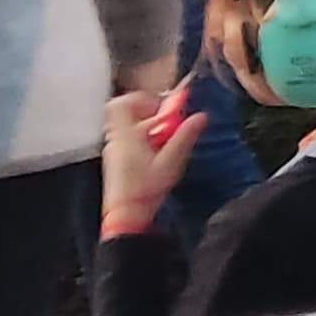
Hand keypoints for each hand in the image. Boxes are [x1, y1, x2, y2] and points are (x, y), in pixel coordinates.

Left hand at [99, 86, 198, 235]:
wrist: (125, 216)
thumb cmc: (145, 189)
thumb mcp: (170, 162)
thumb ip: (184, 137)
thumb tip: (201, 117)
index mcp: (125, 136)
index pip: (121, 104)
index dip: (140, 99)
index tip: (160, 106)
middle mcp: (117, 140)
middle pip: (131, 116)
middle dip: (155, 117)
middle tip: (174, 126)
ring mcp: (115, 152)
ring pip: (132, 129)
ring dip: (152, 131)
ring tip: (170, 144)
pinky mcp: (117, 162)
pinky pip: (131, 142)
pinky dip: (146, 142)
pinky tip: (160, 156)